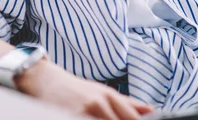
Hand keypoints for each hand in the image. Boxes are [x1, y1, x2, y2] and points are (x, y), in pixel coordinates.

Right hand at [16, 60, 152, 119]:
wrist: (46, 80)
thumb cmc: (76, 89)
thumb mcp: (102, 91)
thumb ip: (127, 103)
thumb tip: (151, 110)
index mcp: (110, 96)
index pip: (131, 118)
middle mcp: (99, 102)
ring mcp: (84, 111)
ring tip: (97, 119)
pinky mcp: (69, 115)